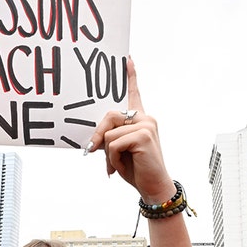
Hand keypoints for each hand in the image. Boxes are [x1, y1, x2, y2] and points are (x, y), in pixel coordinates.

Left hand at [87, 58, 174, 202]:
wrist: (153, 187)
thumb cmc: (137, 170)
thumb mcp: (118, 151)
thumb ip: (110, 138)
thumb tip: (94, 140)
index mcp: (141, 120)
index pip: (135, 94)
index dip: (131, 77)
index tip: (127, 60)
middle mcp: (146, 119)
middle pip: (109, 117)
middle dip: (98, 136)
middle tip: (93, 151)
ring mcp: (146, 126)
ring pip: (109, 134)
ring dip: (108, 155)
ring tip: (119, 165)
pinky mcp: (143, 135)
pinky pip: (113, 144)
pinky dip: (113, 160)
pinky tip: (123, 167)